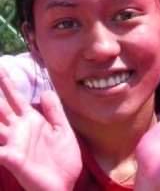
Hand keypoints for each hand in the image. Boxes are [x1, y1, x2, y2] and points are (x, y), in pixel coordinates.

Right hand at [0, 67, 80, 190]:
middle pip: (0, 108)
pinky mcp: (15, 160)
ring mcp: (14, 145)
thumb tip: (46, 91)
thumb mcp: (62, 129)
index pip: (15, 98)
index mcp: (31, 121)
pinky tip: (0, 147)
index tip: (0, 66)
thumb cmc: (62, 159)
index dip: (6, 83)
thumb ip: (54, 111)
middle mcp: (18, 131)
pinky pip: (0, 152)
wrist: (67, 183)